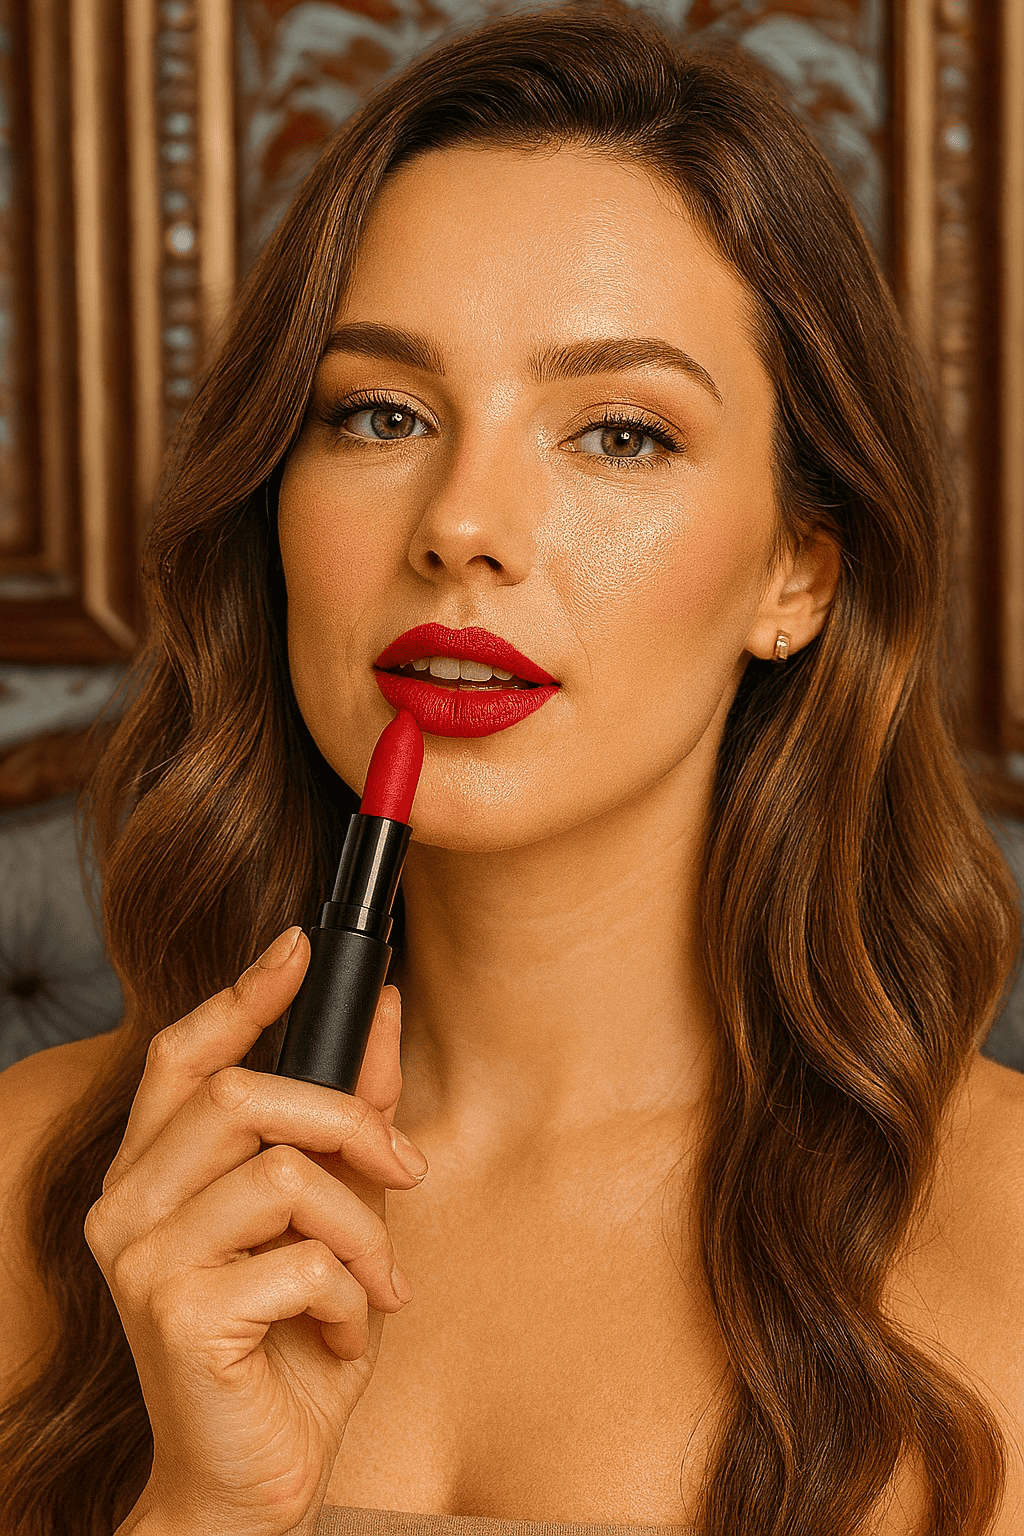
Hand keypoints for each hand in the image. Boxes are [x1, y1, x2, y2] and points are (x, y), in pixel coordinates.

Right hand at [85, 927, 428, 1535]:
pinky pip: (303, 1259)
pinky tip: (348, 1331)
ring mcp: (144, 1260)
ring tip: (380, 1283)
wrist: (252, 1487)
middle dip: (349, 1120)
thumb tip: (383, 1013)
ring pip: (286, 1174)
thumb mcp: (332, 1219)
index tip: (299, 946)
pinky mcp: (178, 1315)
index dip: (242, 993)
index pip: (181, 1054)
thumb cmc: (289, 1349)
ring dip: (363, 1230)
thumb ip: (348, 1120)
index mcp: (153, 1176)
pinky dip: (353, 1294)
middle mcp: (127, 1207)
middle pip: (244, 1094)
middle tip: (405, 1171)